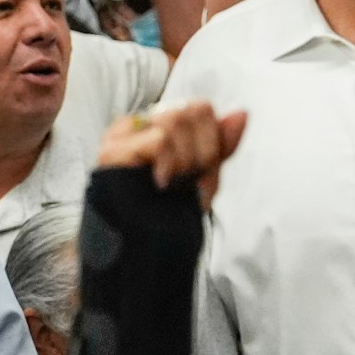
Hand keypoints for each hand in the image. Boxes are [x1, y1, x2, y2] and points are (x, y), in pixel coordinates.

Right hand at [96, 100, 246, 205]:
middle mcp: (140, 124)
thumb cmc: (168, 211)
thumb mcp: (203, 175)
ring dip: (186, 159)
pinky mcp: (113, 151)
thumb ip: (220, 144)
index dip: (212, 141)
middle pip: (191, 110)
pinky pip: (159, 140)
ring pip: (175, 120)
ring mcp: (122, 135)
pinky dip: (169, 164)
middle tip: (190, 181)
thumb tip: (242, 113)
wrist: (143, 245)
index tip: (204, 175)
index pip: (200, 109)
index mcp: (160, 125)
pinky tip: (161, 183)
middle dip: (203, 151)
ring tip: (174, 184)